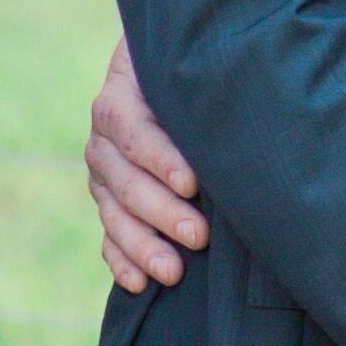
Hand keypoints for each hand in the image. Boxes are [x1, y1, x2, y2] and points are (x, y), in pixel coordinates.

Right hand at [87, 40, 207, 293]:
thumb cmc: (195, 64)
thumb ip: (204, 83)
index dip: (161, 158)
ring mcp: (103, 174)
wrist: (167, 67)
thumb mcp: (194, 62)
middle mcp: (103, 139)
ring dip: (144, 246)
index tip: (194, 183)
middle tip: (200, 235)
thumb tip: (243, 97)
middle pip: (126, 181)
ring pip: (115, 214)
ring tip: (174, 272)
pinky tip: (140, 283)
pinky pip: (108, 236)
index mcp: (120, 99)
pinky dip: (122, 260)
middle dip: (163, 212)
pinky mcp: (108, 201)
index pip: (134, 131)